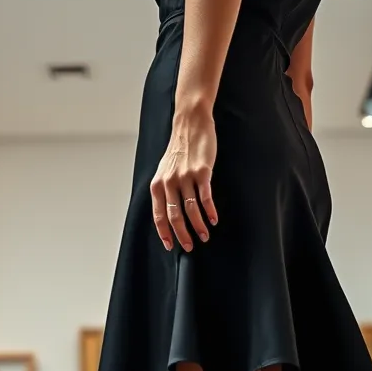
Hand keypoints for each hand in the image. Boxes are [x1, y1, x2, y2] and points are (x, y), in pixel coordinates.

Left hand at [150, 105, 218, 252]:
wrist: (190, 123)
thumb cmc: (179, 150)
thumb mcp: (164, 171)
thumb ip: (164, 191)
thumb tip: (168, 215)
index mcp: (157, 185)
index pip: (159, 216)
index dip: (164, 233)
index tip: (171, 246)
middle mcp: (169, 182)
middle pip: (175, 216)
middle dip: (182, 235)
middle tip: (190, 246)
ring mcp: (186, 177)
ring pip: (191, 209)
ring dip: (199, 226)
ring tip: (205, 236)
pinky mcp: (202, 172)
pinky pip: (205, 197)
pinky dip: (210, 211)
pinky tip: (214, 219)